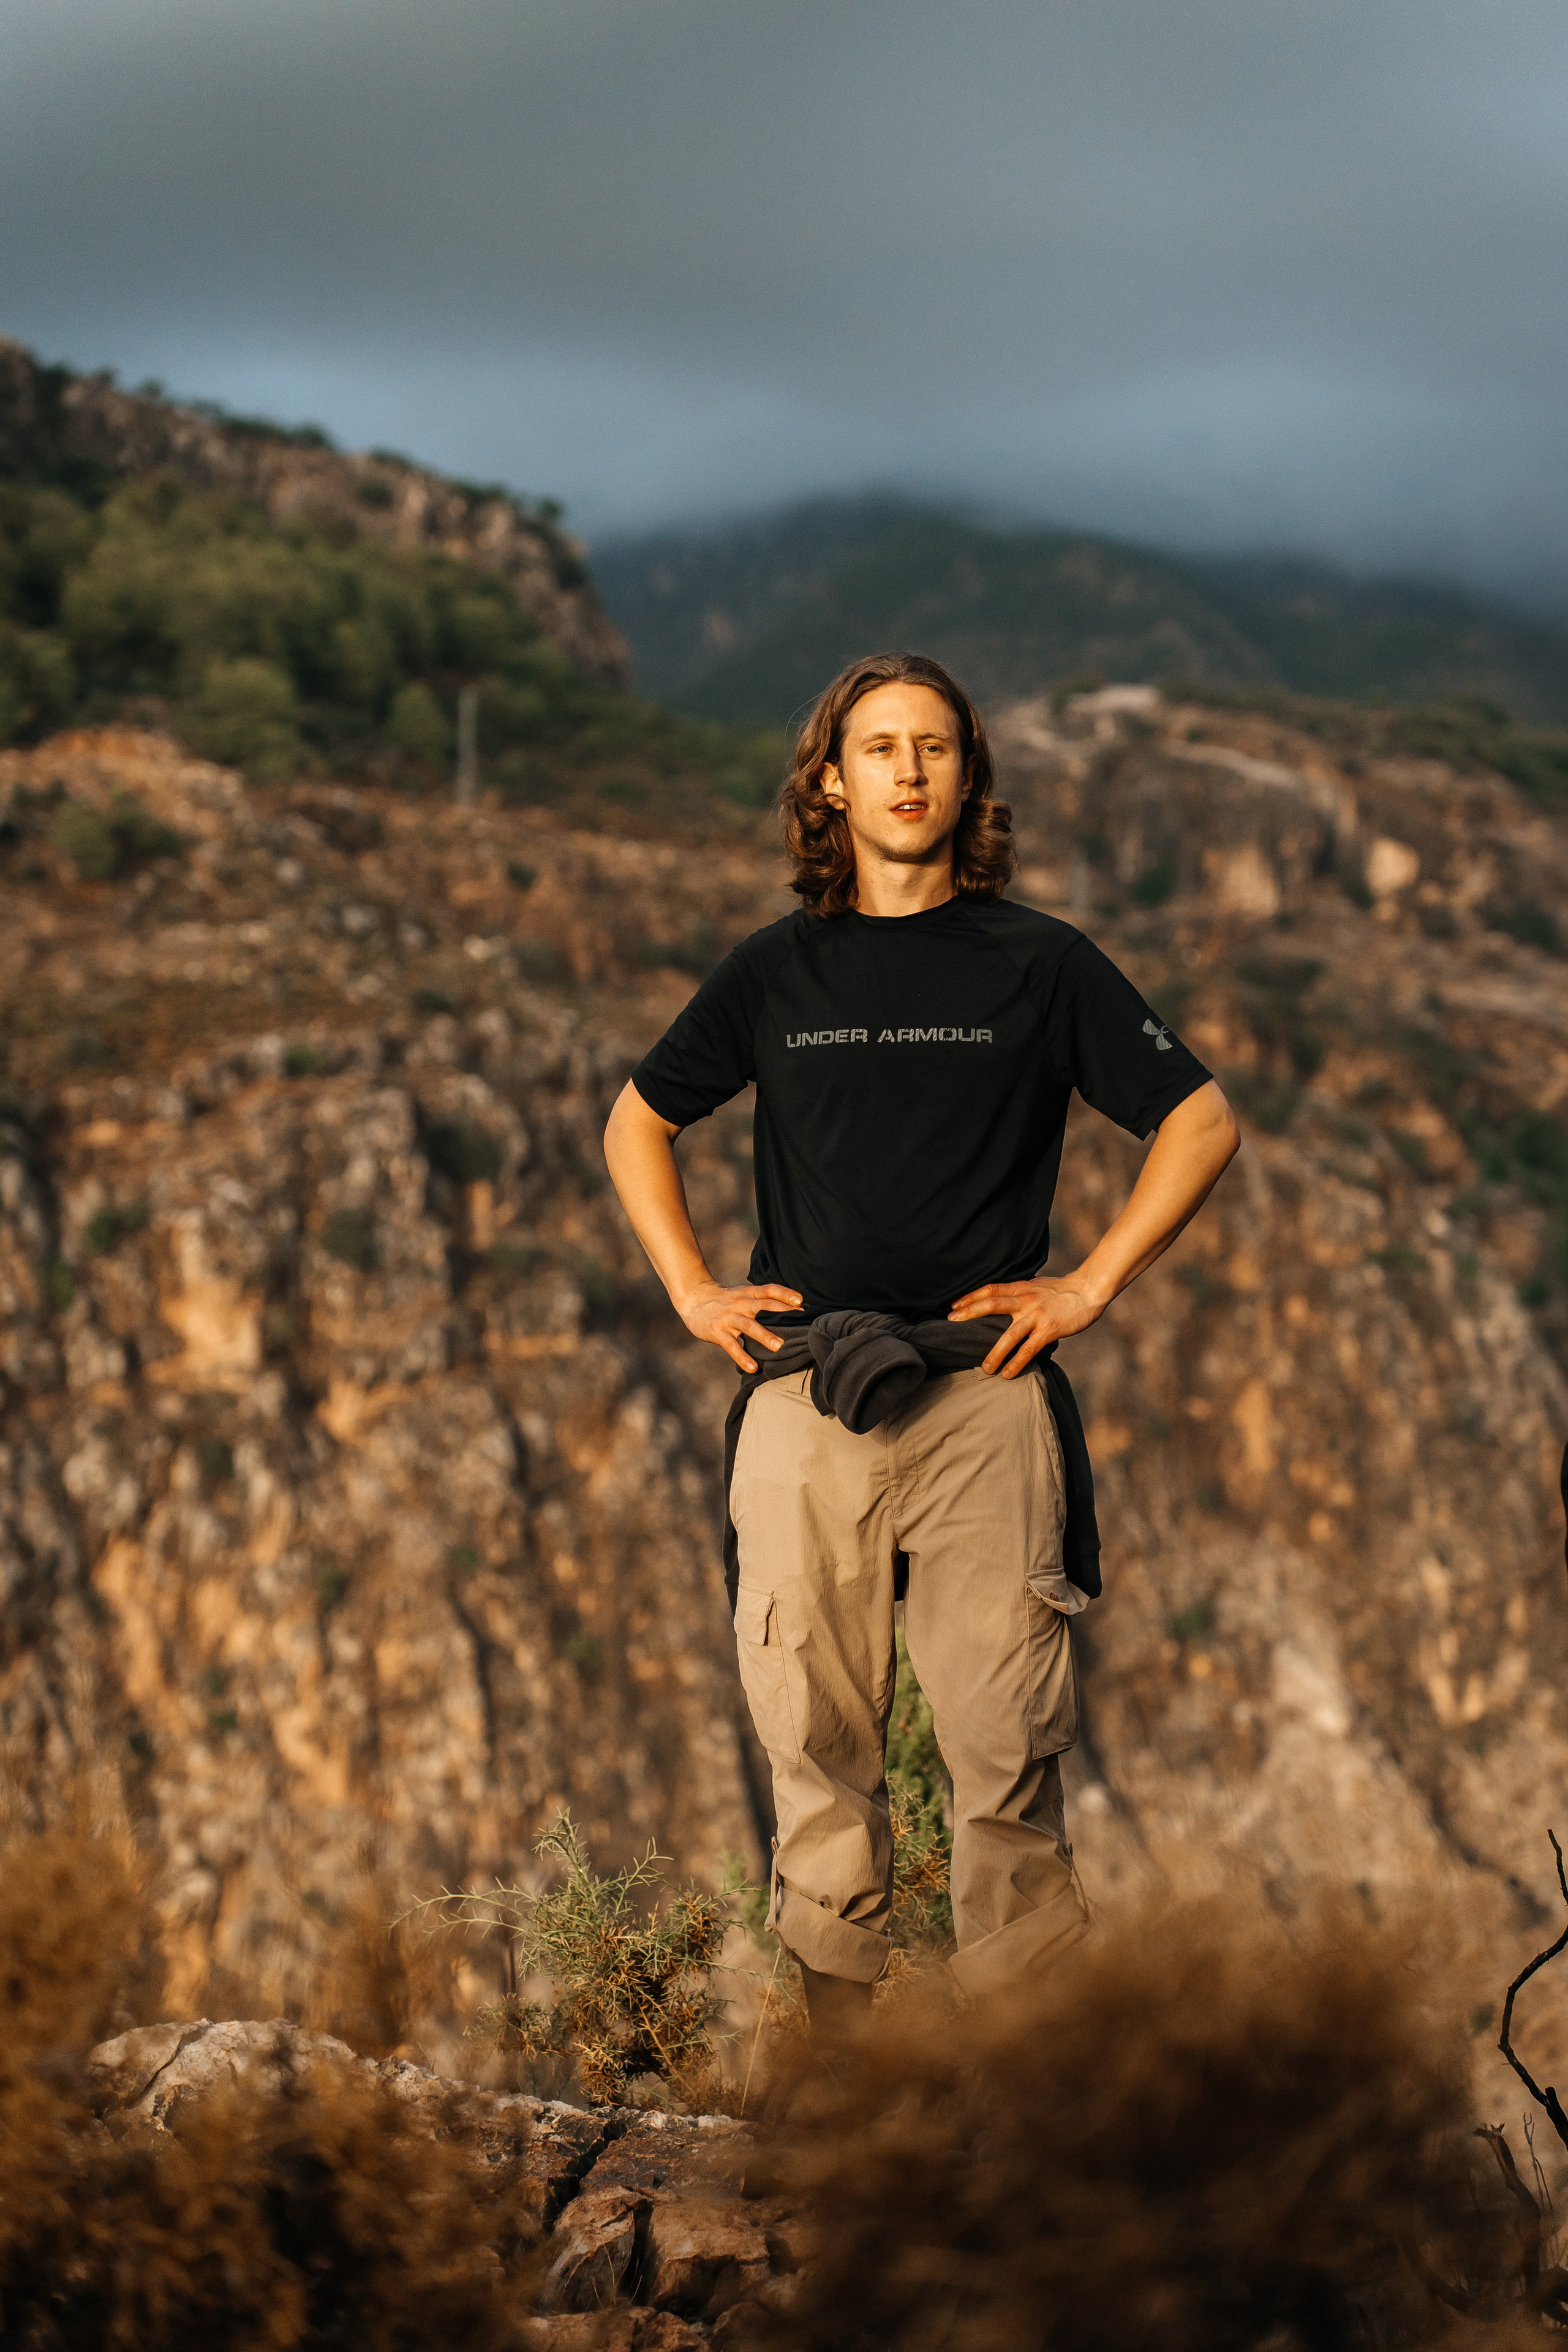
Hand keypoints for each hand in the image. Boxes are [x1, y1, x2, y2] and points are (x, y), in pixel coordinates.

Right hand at [676, 1280, 802, 1372]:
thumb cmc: (725, 1300)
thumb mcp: (742, 1295)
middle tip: (800, 1318)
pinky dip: (742, 1357)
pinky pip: (732, 1346)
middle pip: (762, 1305)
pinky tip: (753, 1367)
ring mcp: (728, 1318)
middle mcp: (740, 1304)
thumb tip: (790, 1310)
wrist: (694, 1299)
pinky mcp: (718, 1332)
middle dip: (781, 1311)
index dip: (784, 1293)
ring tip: (778, 1346)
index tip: (801, 1300)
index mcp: (747, 1294)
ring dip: (764, 1335)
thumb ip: (761, 1301)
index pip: (768, 1290)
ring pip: (749, 1326)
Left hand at [947, 1271, 1108, 1377]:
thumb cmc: (1062, 1290)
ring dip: (994, 1353)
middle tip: (951, 1322)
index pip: (990, 1289)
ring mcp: (1036, 1316)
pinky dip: (1016, 1363)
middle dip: (969, 1313)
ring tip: (985, 1369)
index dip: (970, 1296)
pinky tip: (1008, 1374)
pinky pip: (1028, 1350)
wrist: (1089, 1290)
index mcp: (1021, 1287)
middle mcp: (1025, 1300)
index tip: (953, 1305)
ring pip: (1009, 1336)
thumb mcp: (1037, 1285)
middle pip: (991, 1305)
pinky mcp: (1048, 1330)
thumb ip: (1019, 1292)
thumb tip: (1002, 1299)